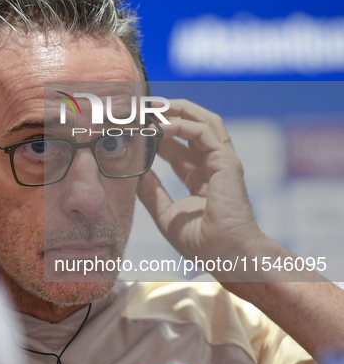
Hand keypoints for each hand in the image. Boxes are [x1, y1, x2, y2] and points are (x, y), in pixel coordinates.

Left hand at [137, 99, 263, 273]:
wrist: (228, 256)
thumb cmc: (203, 243)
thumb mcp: (167, 215)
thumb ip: (152, 193)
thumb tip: (135, 173)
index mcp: (202, 177)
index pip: (180, 147)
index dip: (159, 135)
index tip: (137, 128)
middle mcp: (214, 165)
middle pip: (193, 127)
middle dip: (169, 114)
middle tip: (144, 107)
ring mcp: (222, 162)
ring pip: (203, 122)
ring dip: (177, 111)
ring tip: (152, 107)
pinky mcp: (226, 163)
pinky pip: (203, 133)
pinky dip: (181, 126)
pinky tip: (159, 129)